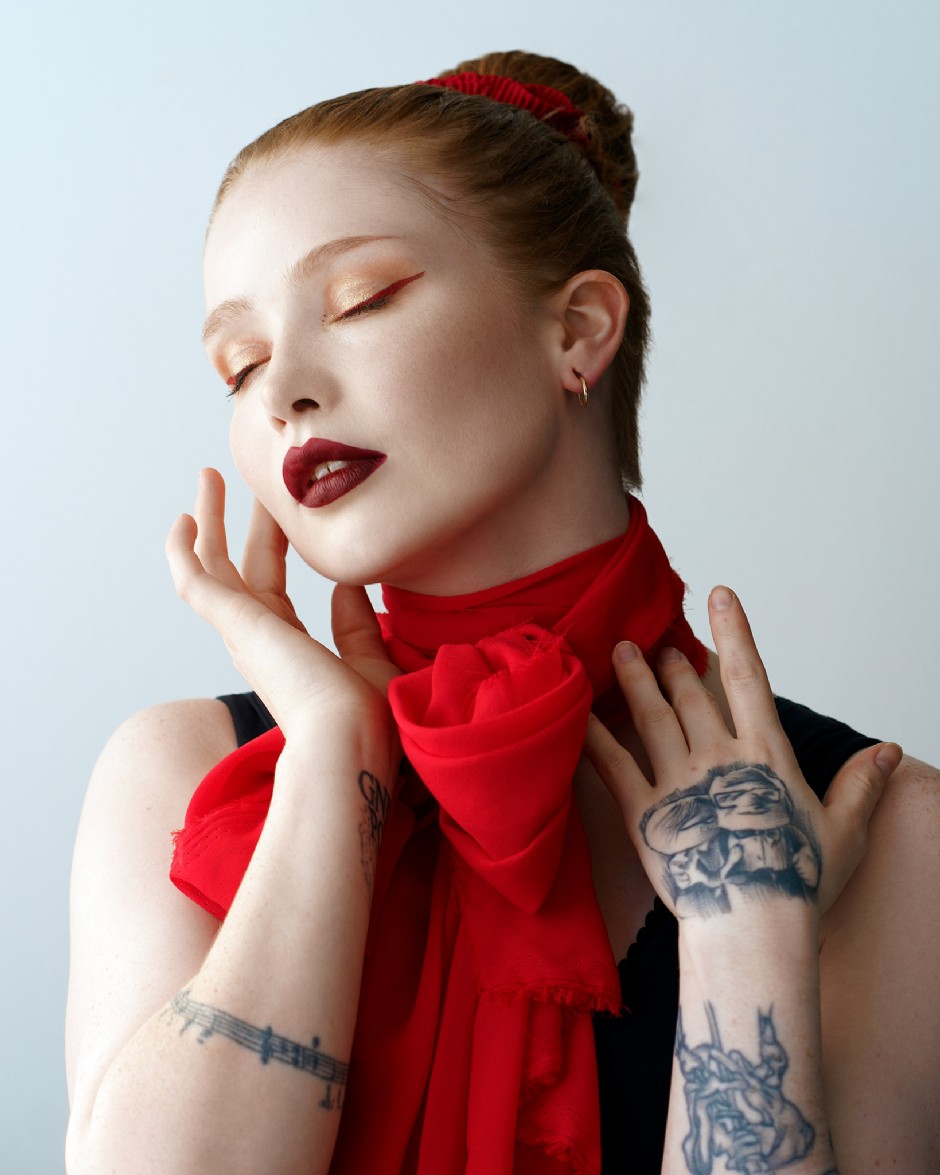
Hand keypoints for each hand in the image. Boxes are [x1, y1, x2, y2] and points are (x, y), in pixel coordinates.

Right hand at [165, 469, 398, 740]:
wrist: (352, 744)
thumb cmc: (368, 719)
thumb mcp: (371, 663)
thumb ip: (356, 628)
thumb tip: (348, 585)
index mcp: (287, 650)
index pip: (274, 585)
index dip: (276, 542)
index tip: (286, 510)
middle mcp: (258, 641)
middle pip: (239, 567)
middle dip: (238, 521)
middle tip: (237, 477)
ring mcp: (243, 634)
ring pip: (213, 567)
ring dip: (208, 521)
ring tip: (208, 476)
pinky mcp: (235, 625)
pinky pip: (196, 582)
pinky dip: (184, 552)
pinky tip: (183, 518)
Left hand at [584, 586, 900, 920]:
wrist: (753, 923)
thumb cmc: (799, 882)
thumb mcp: (844, 829)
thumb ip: (861, 784)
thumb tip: (888, 751)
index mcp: (765, 755)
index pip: (749, 676)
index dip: (734, 631)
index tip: (720, 595)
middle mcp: (718, 757)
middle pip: (691, 694)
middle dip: (674, 663)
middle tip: (657, 642)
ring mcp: (678, 780)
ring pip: (652, 715)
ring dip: (635, 680)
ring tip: (621, 651)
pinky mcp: (645, 810)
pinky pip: (613, 763)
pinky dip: (594, 735)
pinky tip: (578, 711)